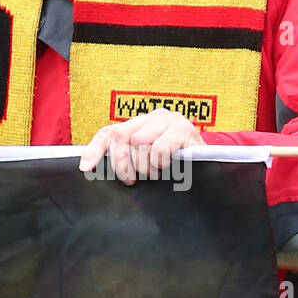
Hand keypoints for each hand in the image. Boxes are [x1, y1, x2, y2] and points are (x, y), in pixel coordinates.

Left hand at [78, 110, 205, 185]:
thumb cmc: (177, 165)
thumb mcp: (148, 160)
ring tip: (154, 174)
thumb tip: (96, 169)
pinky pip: (160, 147)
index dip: (95, 149)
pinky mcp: (184, 129)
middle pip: (121, 136)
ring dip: (144, 165)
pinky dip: (159, 162)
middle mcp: (153, 116)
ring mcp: (169, 120)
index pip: (109, 132)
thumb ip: (128, 158)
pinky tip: (166, 168)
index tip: (86, 168)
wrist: (212, 162)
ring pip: (139, 142)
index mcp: (140, 123)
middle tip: (131, 180)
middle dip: (122, 163)